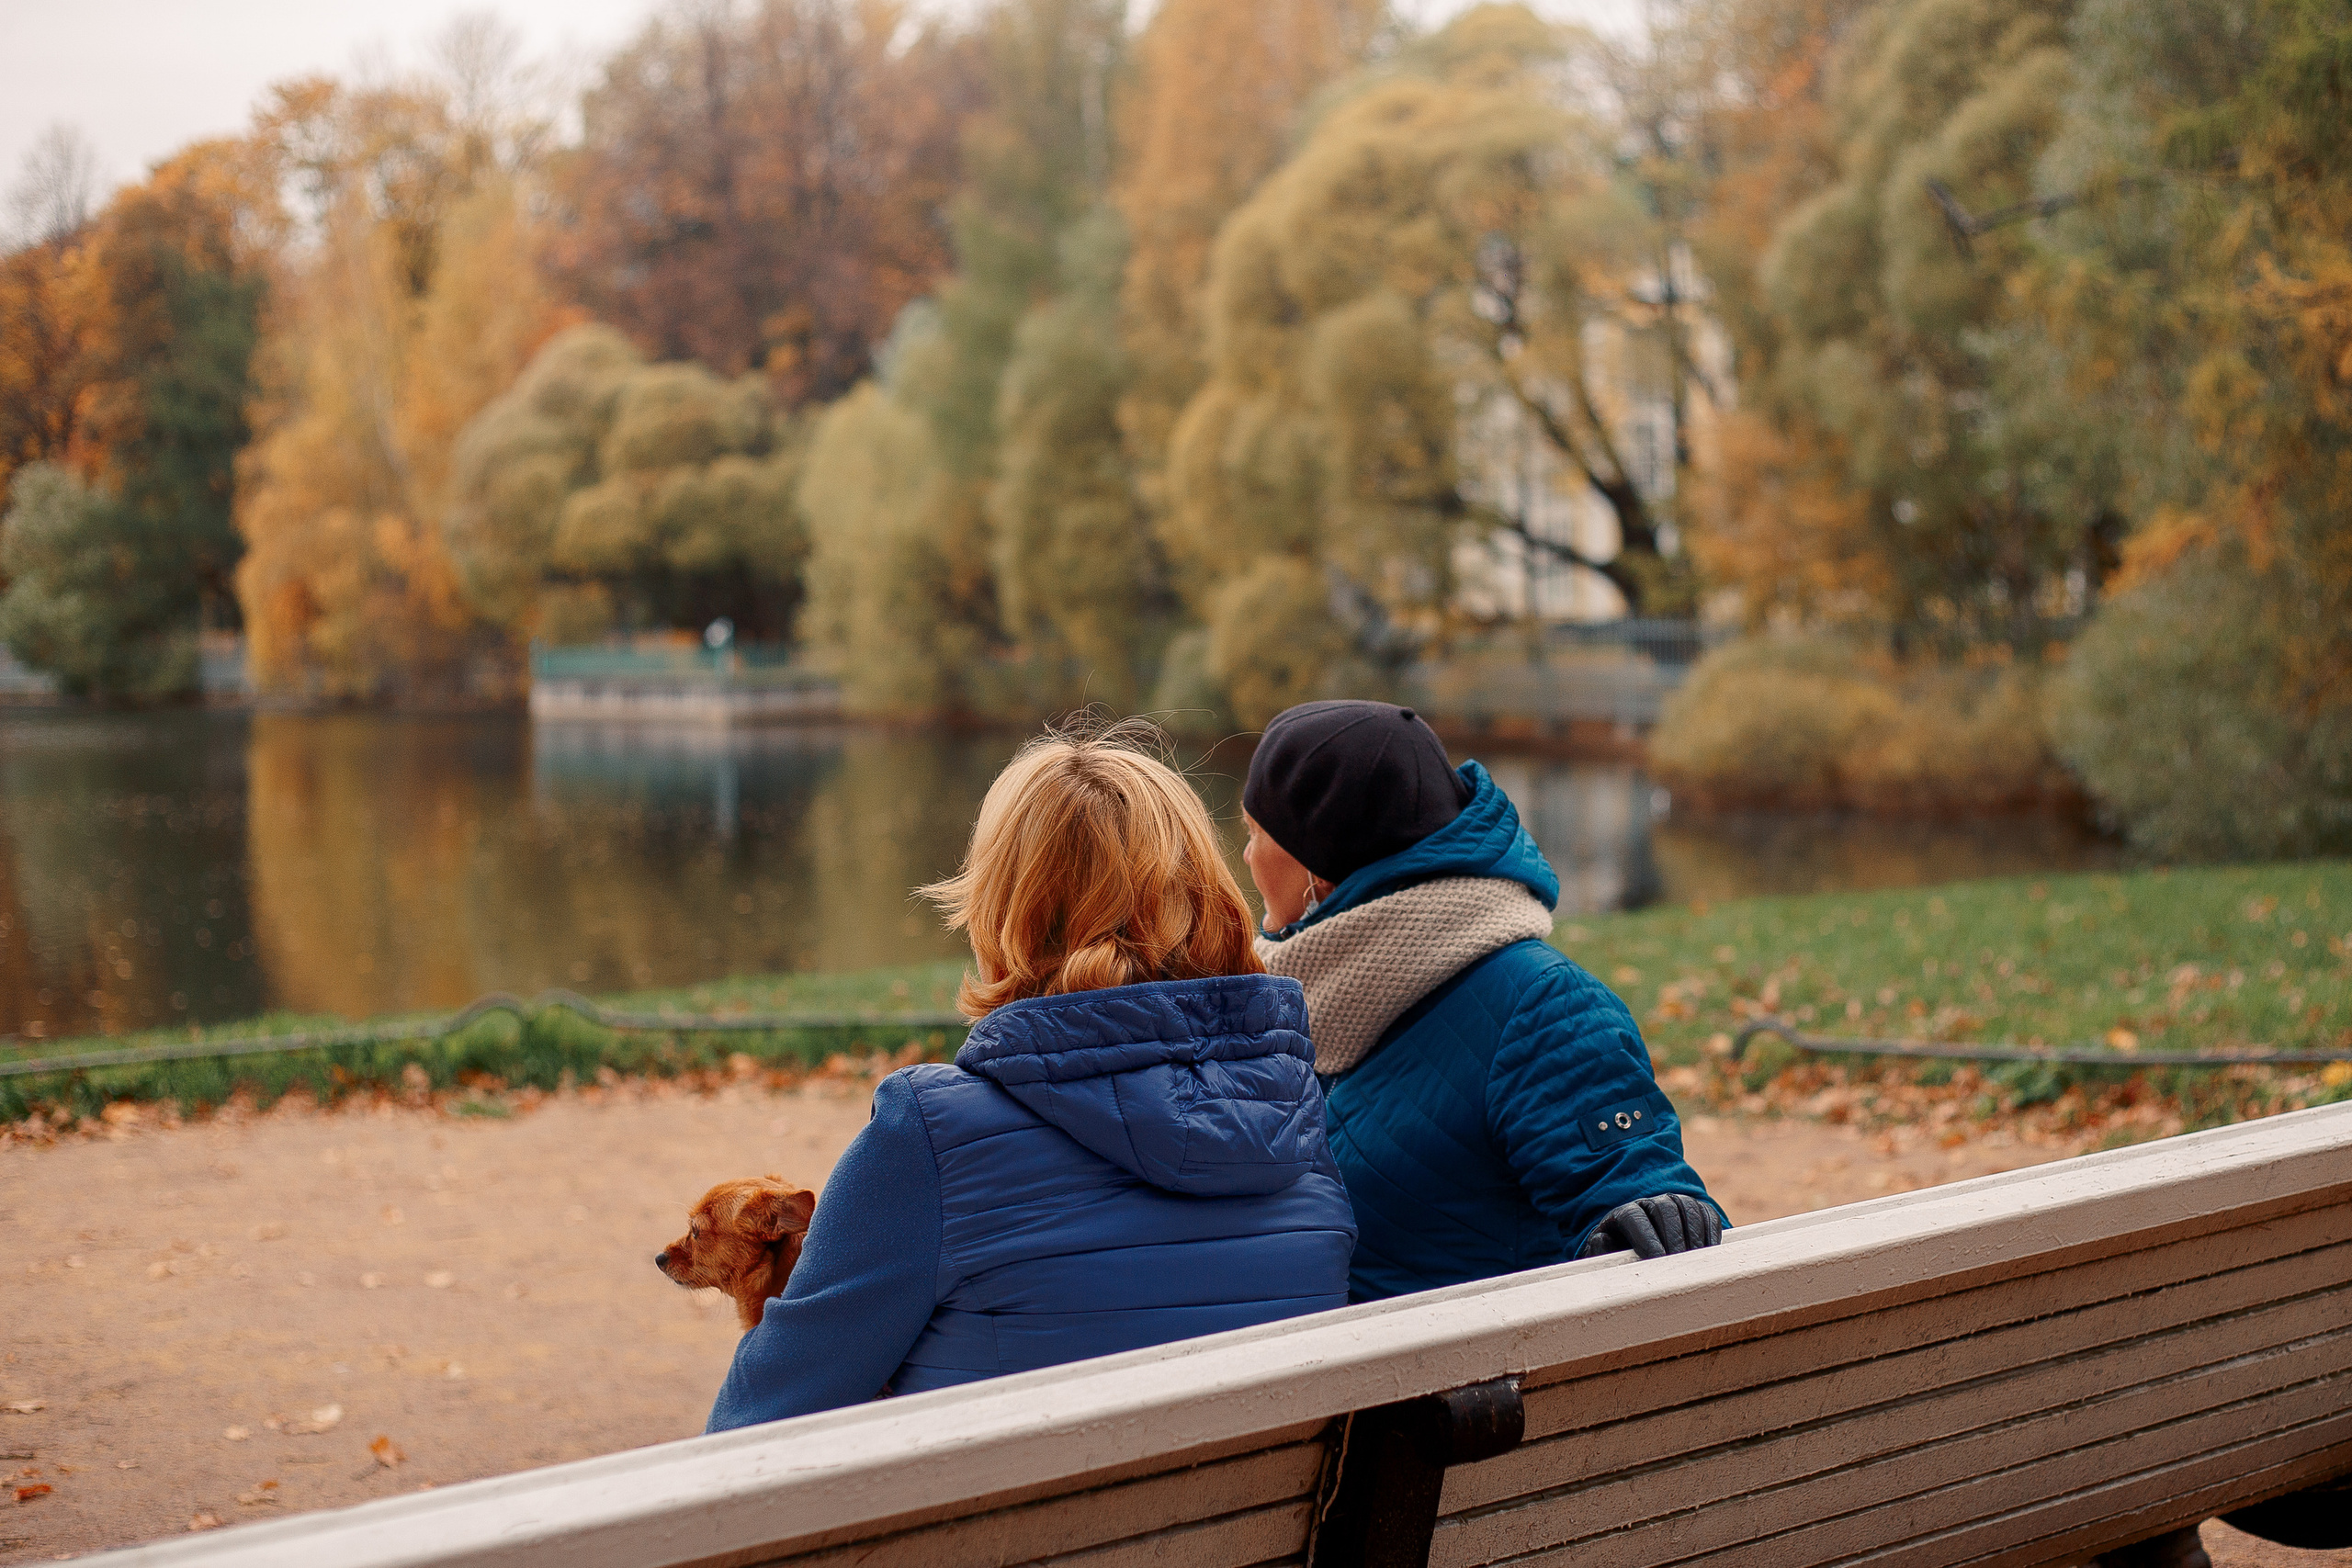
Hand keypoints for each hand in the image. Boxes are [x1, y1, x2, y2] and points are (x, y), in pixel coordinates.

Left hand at [1577, 1194, 1723, 1259]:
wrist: (1640, 1256)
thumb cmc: (1621, 1260)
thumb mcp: (1605, 1259)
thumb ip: (1600, 1251)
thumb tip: (1603, 1239)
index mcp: (1623, 1214)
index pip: (1634, 1218)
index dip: (1646, 1237)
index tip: (1657, 1259)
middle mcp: (1649, 1204)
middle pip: (1664, 1210)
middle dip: (1673, 1237)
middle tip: (1680, 1263)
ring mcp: (1674, 1204)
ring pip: (1687, 1207)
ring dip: (1694, 1235)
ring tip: (1696, 1261)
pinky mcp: (1696, 1211)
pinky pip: (1706, 1213)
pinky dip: (1711, 1231)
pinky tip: (1710, 1252)